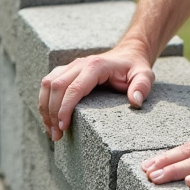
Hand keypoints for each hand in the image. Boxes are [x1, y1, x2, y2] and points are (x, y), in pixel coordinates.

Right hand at [38, 44, 154, 140]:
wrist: (128, 54)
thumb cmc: (135, 67)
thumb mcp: (144, 75)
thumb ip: (142, 87)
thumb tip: (135, 102)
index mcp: (95, 66)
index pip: (73, 88)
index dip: (64, 108)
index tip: (62, 127)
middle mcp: (79, 64)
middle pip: (55, 86)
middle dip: (51, 112)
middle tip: (56, 136)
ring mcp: (71, 66)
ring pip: (47, 83)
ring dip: (44, 108)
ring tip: (50, 130)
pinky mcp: (67, 71)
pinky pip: (48, 83)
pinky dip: (44, 101)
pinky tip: (49, 119)